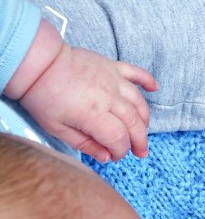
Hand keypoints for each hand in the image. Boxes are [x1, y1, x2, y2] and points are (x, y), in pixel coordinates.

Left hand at [18, 42, 157, 162]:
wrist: (36, 62)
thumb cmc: (42, 95)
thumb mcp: (56, 129)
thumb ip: (84, 144)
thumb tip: (105, 156)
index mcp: (93, 115)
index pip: (119, 139)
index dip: (120, 151)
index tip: (115, 156)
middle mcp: (109, 98)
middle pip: (134, 124)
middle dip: (139, 141)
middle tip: (139, 152)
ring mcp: (113, 81)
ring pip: (139, 104)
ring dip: (144, 120)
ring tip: (142, 130)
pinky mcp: (112, 67)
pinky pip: (136, 73)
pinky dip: (148, 80)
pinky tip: (154, 89)